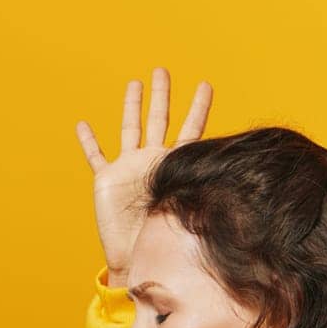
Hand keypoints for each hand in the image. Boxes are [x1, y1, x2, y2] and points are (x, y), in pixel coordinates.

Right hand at [75, 67, 212, 287]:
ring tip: (134, 84)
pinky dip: (88, 141)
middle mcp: (152, 160)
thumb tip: (245, 199)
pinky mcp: (106, 179)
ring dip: (131, 107)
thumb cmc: (166, 239)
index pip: (190, 130)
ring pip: (130, 129)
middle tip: (163, 71)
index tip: (206, 84)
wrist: (137, 256)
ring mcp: (129, 168)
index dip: (198, 108)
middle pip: (158, 120)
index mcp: (174, 166)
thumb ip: (206, 202)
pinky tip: (82, 125)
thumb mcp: (189, 214)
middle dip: (161, 95)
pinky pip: (95, 156)